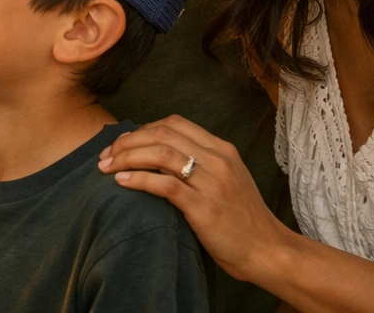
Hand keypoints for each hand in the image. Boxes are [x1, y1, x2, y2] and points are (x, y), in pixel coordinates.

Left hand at [98, 114, 293, 281]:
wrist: (268, 250)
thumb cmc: (242, 219)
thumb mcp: (225, 180)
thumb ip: (200, 163)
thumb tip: (157, 155)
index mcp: (222, 150)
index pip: (174, 123)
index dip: (142, 129)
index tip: (122, 143)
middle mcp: (218, 160)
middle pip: (161, 132)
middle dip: (127, 141)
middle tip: (106, 155)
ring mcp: (212, 182)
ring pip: (160, 153)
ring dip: (126, 157)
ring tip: (107, 168)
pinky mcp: (204, 207)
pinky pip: (165, 184)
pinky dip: (138, 179)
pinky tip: (121, 182)